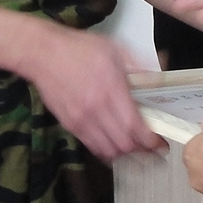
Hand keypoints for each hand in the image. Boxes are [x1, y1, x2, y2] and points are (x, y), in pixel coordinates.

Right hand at [21, 25, 166, 161]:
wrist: (42, 54)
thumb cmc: (78, 48)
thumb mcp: (114, 49)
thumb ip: (138, 66)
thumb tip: (157, 77)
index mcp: (111, 90)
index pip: (135, 127)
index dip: (150, 141)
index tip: (160, 144)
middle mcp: (97, 110)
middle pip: (124, 144)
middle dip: (141, 151)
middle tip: (152, 149)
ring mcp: (82, 120)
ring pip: (108, 150)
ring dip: (124, 154)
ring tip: (135, 150)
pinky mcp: (70, 125)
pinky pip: (92, 146)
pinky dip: (106, 151)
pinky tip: (114, 146)